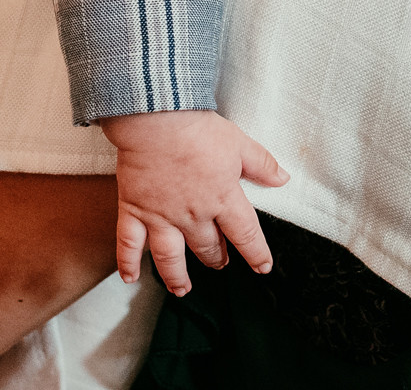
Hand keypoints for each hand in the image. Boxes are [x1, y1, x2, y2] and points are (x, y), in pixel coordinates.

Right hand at [96, 109, 289, 295]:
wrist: (156, 120)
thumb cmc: (198, 129)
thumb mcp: (240, 143)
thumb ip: (262, 165)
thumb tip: (282, 178)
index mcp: (223, 199)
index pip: (246, 235)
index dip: (256, 253)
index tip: (263, 267)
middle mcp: (193, 215)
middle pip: (208, 247)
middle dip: (217, 259)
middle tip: (220, 263)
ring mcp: (162, 216)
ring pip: (170, 257)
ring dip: (177, 277)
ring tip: (182, 289)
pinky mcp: (134, 210)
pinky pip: (129, 244)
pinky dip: (128, 263)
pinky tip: (130, 278)